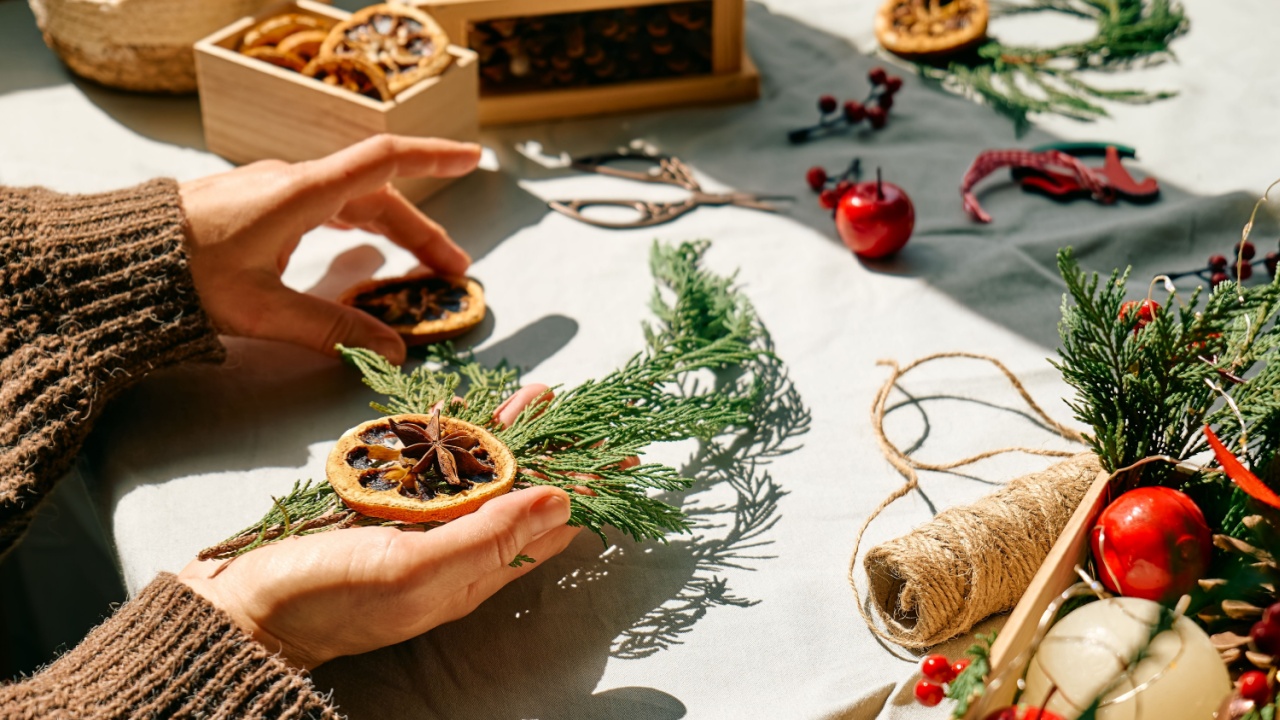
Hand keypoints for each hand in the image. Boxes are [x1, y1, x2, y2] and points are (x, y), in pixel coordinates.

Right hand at [178, 384, 578, 668]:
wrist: (242, 607)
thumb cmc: (324, 598)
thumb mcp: (413, 571)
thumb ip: (487, 538)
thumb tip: (559, 503)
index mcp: (474, 571)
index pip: (548, 524)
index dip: (586, 488)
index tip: (621, 457)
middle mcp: (455, 550)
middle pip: (522, 493)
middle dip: (556, 452)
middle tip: (585, 413)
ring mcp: (420, 529)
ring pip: (480, 474)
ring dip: (510, 434)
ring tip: (537, 396)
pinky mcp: (384, 511)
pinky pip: (431, 468)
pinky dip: (452, 437)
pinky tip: (463, 414)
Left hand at [180, 135, 481, 364]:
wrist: (115, 259)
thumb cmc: (183, 277)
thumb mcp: (263, 311)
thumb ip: (331, 331)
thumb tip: (392, 350)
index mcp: (301, 194)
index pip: (383, 162)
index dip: (433, 159)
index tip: (473, 159)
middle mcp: (292, 183)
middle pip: (376, 195)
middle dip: (421, 231)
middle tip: (453, 270)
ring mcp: (273, 190)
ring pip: (351, 200)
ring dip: (391, 229)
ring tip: (419, 264)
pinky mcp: (255, 204)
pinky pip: (324, 204)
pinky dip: (357, 224)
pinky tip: (360, 245)